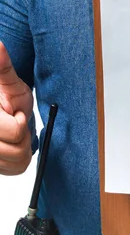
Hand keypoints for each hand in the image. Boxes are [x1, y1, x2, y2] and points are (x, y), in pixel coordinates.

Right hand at [0, 42, 32, 174]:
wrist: (6, 113)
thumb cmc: (7, 97)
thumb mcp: (9, 82)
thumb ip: (2, 66)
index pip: (15, 130)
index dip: (19, 122)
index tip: (15, 113)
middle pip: (16, 147)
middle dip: (22, 134)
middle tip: (16, 122)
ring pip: (17, 159)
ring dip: (22, 147)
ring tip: (14, 132)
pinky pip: (15, 169)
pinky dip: (18, 159)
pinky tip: (12, 145)